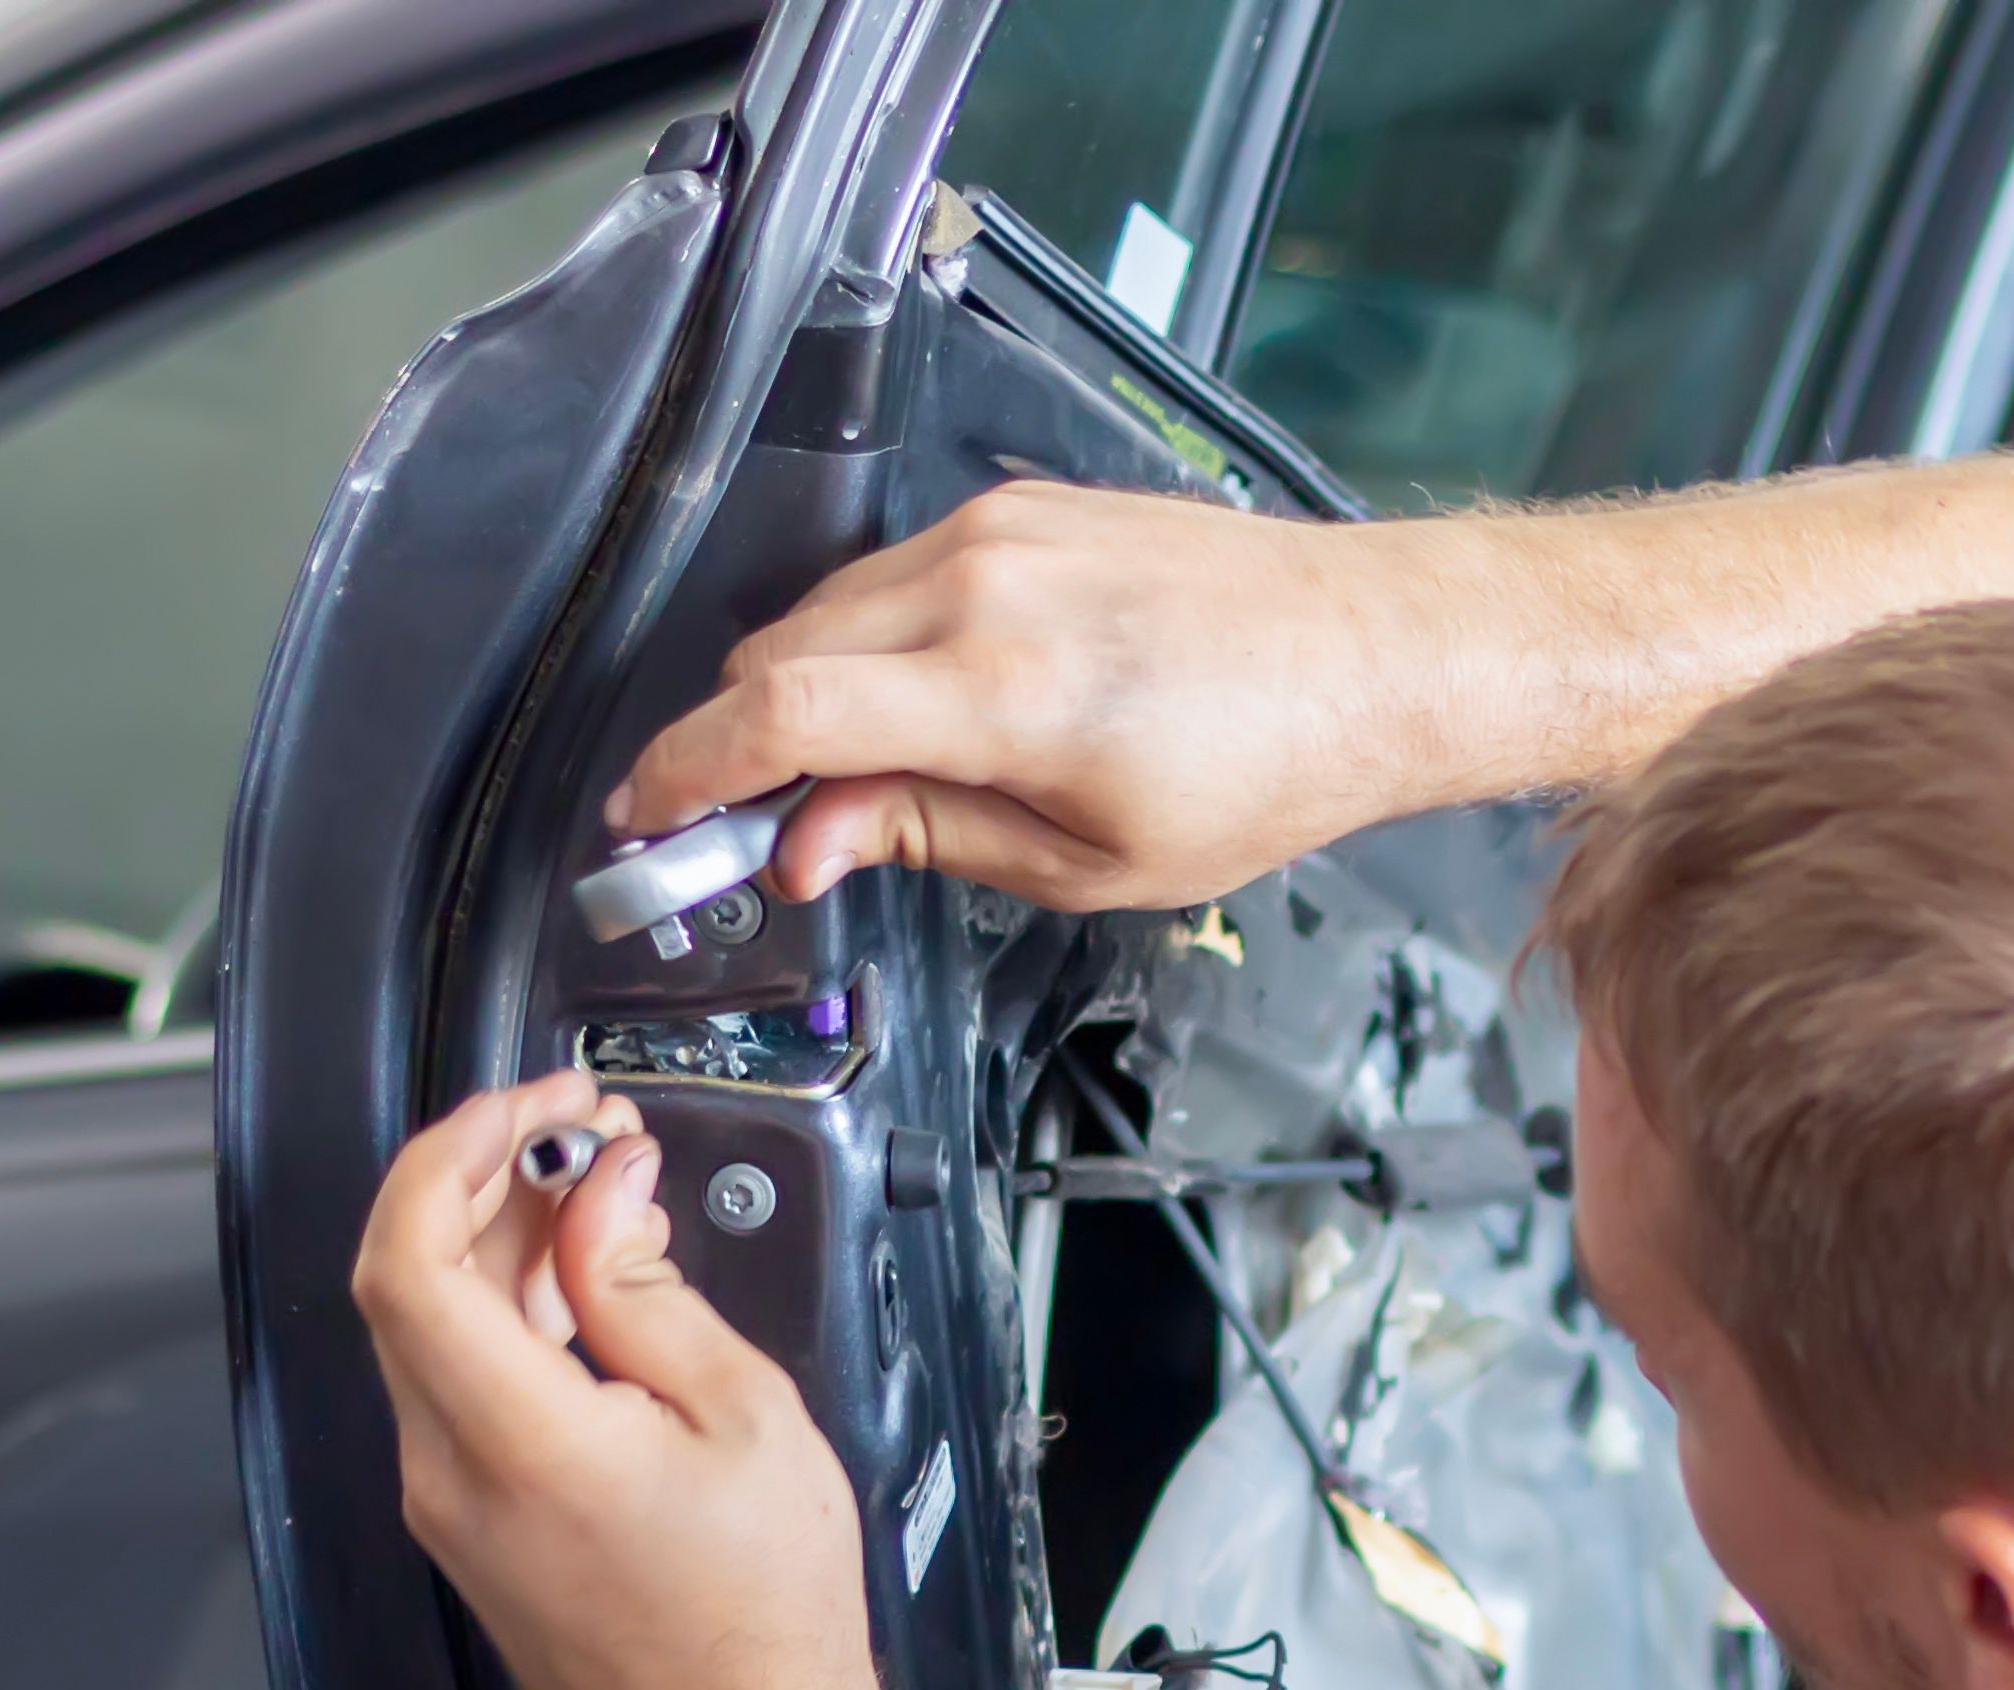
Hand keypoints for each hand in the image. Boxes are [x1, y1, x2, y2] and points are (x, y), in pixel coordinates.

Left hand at [351, 1071, 904, 1689]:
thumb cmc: (764, 1623)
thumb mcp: (740, 1414)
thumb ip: (643, 1287)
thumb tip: (598, 1194)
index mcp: (519, 1443)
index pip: (408, 1254)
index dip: (454, 1152)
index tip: (533, 1109)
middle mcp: (452, 1479)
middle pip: (410, 1278)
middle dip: (489, 1179)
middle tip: (584, 1131)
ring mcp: (449, 1510)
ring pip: (433, 1331)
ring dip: (501, 1244)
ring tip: (605, 1204)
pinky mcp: (472, 1532)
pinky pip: (460, 1389)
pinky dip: (509, 1317)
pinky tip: (588, 1293)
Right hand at [612, 483, 1457, 912]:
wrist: (1368, 651)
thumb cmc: (1261, 765)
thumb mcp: (1087, 860)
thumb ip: (926, 838)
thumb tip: (805, 845)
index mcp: (1001, 687)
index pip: (780, 714)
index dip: (687, 772)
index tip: (644, 819)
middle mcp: (984, 582)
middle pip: (780, 652)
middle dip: (737, 741)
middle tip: (742, 824)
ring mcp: (1001, 527)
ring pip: (828, 606)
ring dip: (804, 689)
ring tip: (843, 775)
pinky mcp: (1024, 504)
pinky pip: (894, 572)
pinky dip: (869, 640)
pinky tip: (912, 701)